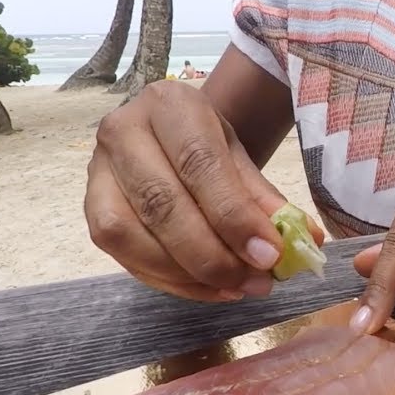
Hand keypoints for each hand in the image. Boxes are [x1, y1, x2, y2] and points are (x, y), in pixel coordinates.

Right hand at [84, 81, 321, 300]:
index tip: (270, 255)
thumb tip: (304, 242)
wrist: (166, 132)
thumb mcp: (239, 157)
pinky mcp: (90, 210)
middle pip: (162, 204)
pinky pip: (123, 258)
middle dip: (213, 254)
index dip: (234, 216)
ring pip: (130, 235)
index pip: (199, 164)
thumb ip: (264, 199)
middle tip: (256, 282)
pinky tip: (209, 289)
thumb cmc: (204, 142)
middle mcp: (122, 132)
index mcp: (169, 105)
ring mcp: (97, 172)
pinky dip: (170, 282)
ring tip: (235, 289)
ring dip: (187, 274)